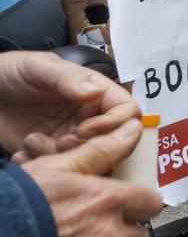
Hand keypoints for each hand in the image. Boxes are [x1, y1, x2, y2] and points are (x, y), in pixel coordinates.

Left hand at [0, 51, 139, 157]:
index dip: (114, 124)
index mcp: (95, 92)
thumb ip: (68, 78)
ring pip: (89, 159)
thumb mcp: (37, 67)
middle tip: (61, 143)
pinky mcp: (48, 153)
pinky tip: (23, 152)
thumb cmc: (8, 72)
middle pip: (114, 140)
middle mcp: (88, 115)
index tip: (86, 129)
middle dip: (89, 147)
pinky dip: (43, 165)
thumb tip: (96, 92)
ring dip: (63, 157)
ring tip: (33, 143)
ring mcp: (70, 136)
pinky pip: (61, 169)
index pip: (128, 112)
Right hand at [23, 120, 162, 236]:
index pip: (152, 201)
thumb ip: (100, 151)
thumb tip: (130, 131)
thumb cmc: (17, 207)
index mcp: (106, 202)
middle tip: (106, 226)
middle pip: (141, 236)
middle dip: (127, 231)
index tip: (132, 202)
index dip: (142, 201)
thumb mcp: (56, 167)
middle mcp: (107, 236)